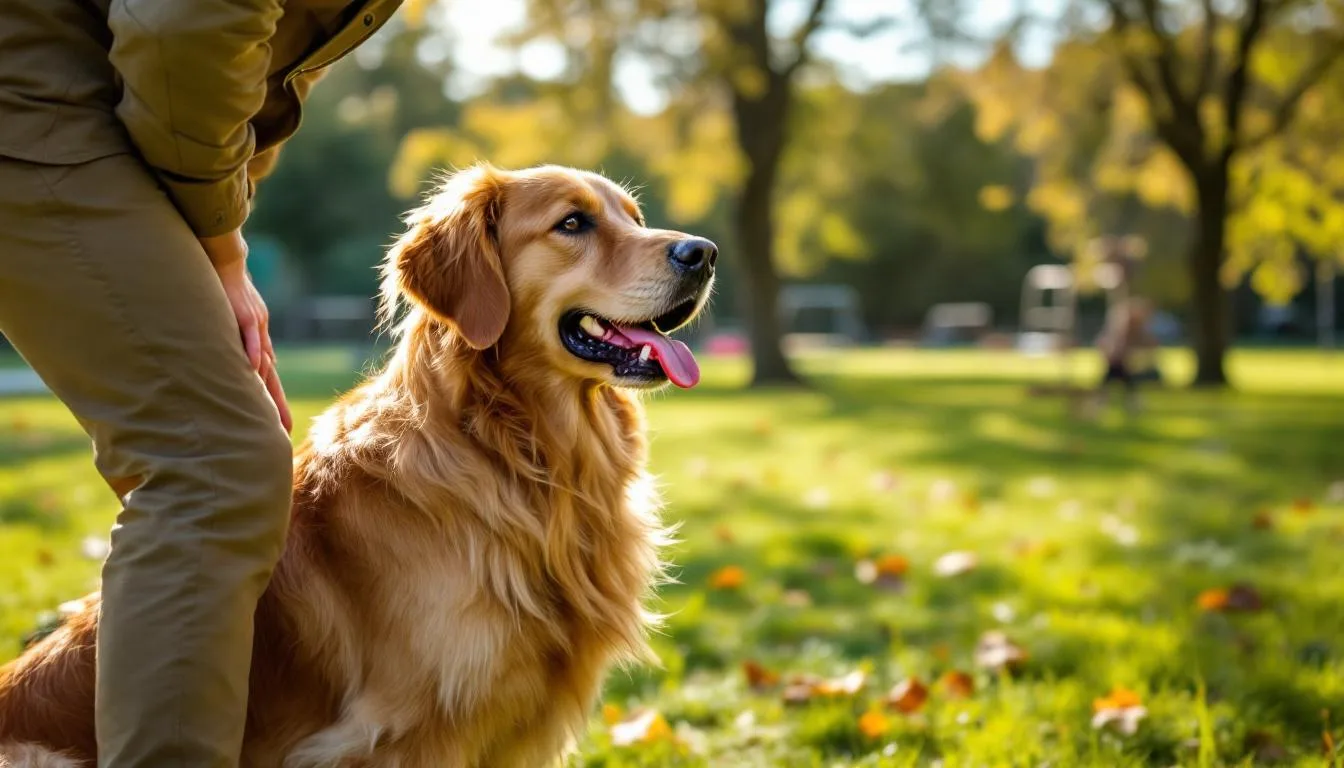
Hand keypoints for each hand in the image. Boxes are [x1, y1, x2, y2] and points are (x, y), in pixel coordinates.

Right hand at [199, 229, 292, 433]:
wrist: (228, 257)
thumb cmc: (224, 286)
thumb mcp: (228, 318)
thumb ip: (230, 338)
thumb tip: (224, 357)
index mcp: (257, 338)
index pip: (266, 374)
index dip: (272, 398)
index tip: (278, 423)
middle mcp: (261, 335)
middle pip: (271, 376)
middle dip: (277, 404)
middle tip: (284, 431)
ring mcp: (255, 324)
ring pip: (264, 362)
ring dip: (268, 388)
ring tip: (272, 412)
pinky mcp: (245, 312)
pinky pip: (250, 336)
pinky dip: (252, 353)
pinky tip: (254, 371)